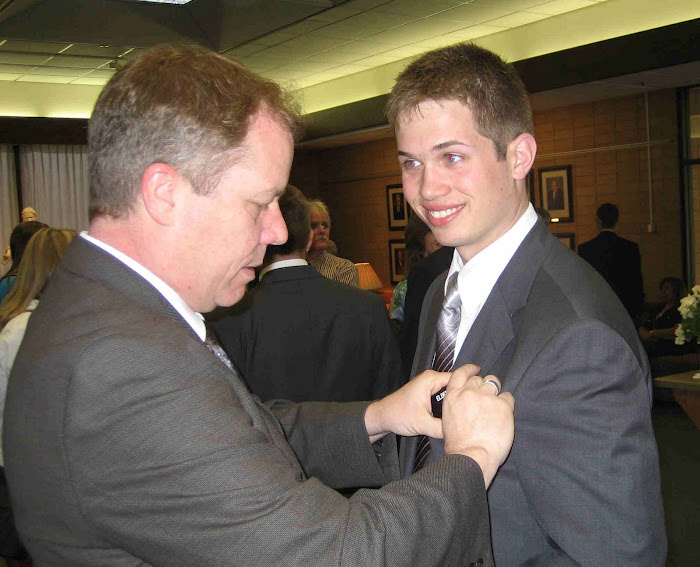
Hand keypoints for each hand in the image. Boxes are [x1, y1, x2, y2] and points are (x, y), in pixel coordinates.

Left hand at [365, 365, 481, 441]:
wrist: (382, 416)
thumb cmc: (398, 416)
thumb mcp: (422, 424)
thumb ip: (442, 428)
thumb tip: (461, 433)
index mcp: (431, 380)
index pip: (458, 377)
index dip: (472, 384)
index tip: (486, 393)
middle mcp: (431, 379)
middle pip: (457, 382)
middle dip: (468, 391)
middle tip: (485, 400)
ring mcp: (429, 385)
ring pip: (452, 389)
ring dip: (461, 396)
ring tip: (477, 406)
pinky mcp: (428, 393)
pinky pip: (445, 394)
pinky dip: (453, 400)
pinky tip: (462, 411)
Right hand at [441, 366, 514, 486]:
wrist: (472, 455)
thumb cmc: (459, 444)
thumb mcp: (448, 420)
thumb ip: (457, 405)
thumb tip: (466, 401)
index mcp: (453, 396)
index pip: (461, 373)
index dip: (470, 369)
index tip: (476, 369)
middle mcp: (469, 392)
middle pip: (479, 379)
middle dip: (484, 386)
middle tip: (487, 398)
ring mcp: (486, 397)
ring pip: (494, 383)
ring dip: (496, 392)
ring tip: (496, 407)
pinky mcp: (502, 405)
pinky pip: (508, 397)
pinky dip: (507, 404)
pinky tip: (503, 416)